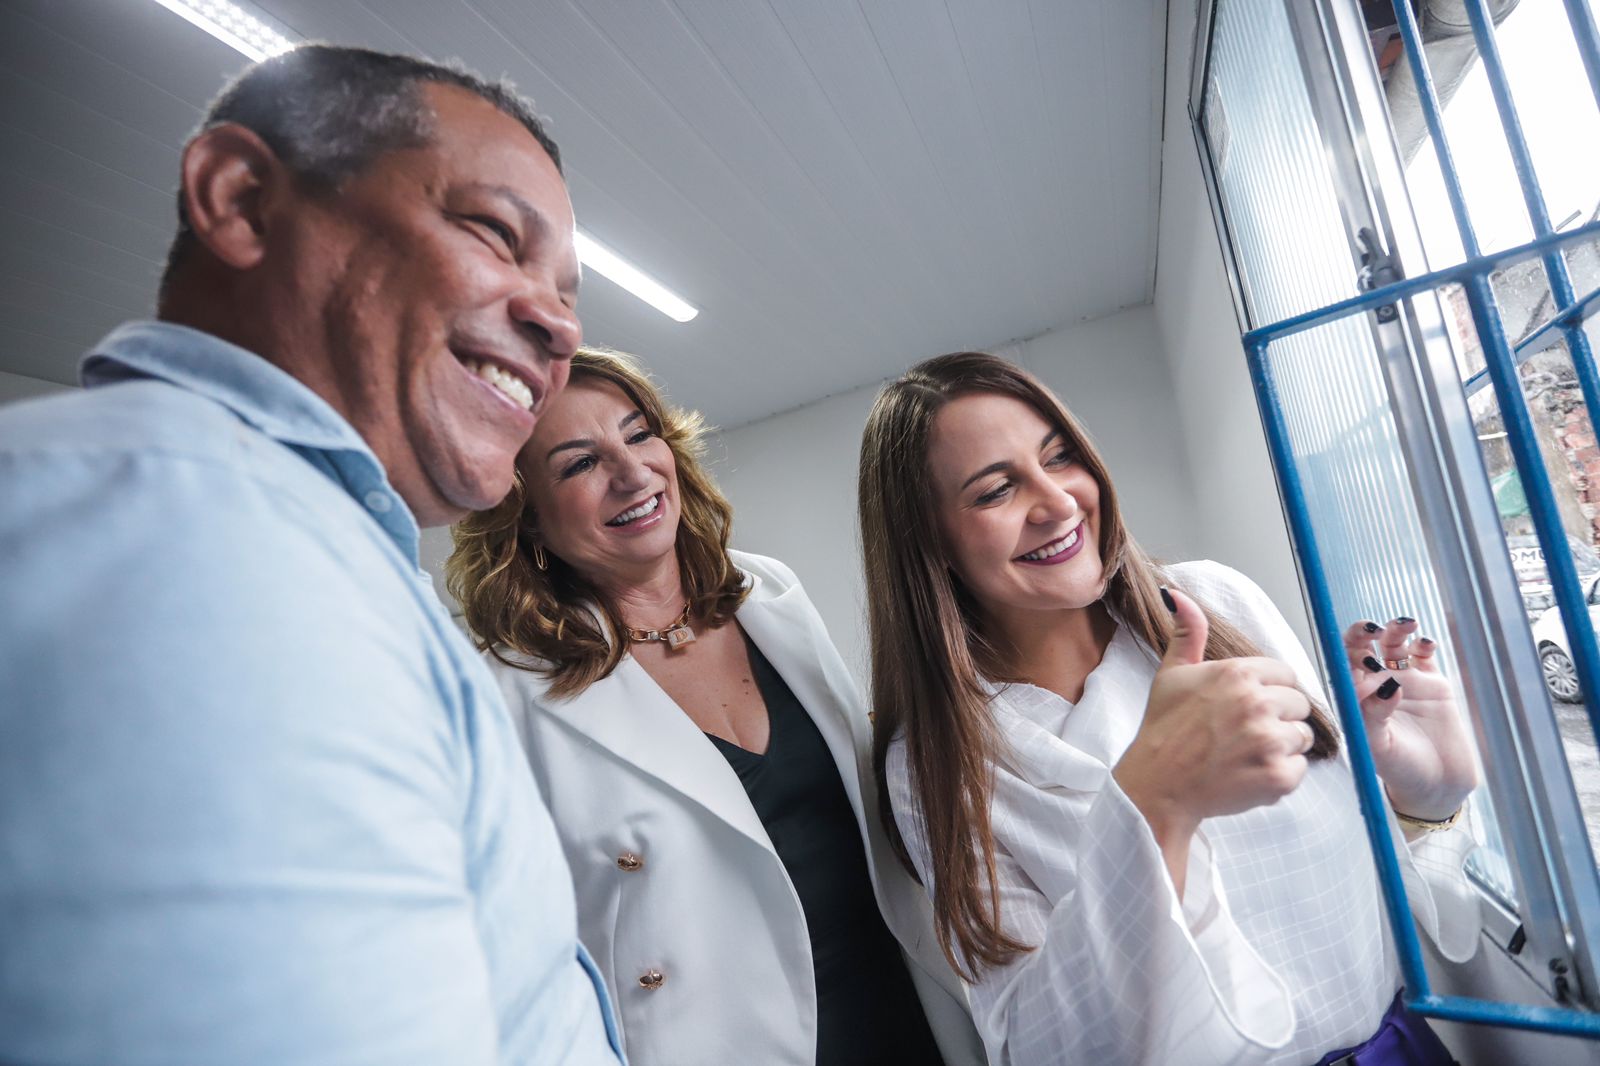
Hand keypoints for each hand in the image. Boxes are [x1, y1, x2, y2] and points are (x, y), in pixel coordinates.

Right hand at [1114, 586, 1314, 852]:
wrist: (1156, 785)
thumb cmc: (1163, 729)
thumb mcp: (1171, 673)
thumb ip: (1187, 633)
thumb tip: (1178, 595)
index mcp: (1237, 673)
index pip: (1285, 674)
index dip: (1269, 691)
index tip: (1248, 707)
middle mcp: (1257, 703)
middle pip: (1298, 704)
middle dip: (1278, 718)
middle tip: (1245, 734)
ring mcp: (1269, 740)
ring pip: (1302, 736)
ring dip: (1281, 747)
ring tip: (1246, 754)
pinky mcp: (1278, 775)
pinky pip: (1300, 769)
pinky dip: (1280, 775)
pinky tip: (1250, 774)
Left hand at [1344, 618, 1477, 822]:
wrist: (1438, 785)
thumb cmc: (1400, 770)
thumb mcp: (1380, 747)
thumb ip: (1376, 717)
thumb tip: (1387, 686)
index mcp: (1356, 699)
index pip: (1342, 666)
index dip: (1345, 652)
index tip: (1355, 649)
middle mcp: (1376, 685)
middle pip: (1364, 649)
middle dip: (1365, 634)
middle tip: (1373, 629)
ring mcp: (1404, 681)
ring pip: (1394, 646)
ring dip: (1395, 631)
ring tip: (1404, 625)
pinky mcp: (1432, 683)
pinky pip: (1424, 656)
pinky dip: (1424, 644)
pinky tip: (1425, 644)